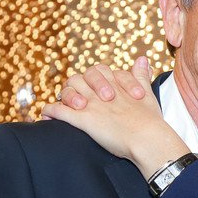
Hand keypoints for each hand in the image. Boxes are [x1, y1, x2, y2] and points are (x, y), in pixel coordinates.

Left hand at [42, 59, 189, 177]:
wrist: (147, 138)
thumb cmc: (151, 121)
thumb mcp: (148, 94)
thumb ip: (141, 76)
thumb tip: (142, 59)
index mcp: (116, 83)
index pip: (100, 71)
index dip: (95, 80)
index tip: (95, 89)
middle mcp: (101, 90)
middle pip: (79, 78)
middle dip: (77, 86)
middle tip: (80, 99)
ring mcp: (91, 104)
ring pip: (68, 91)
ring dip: (65, 97)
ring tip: (68, 106)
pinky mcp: (84, 119)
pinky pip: (60, 111)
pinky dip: (50, 112)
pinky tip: (46, 116)